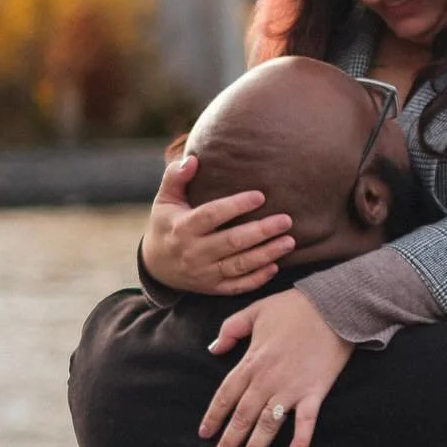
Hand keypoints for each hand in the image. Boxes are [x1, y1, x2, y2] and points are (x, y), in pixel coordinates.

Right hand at [143, 154, 295, 294]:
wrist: (157, 265)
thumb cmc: (167, 224)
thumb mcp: (165, 200)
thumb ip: (176, 177)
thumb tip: (193, 159)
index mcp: (182, 228)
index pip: (211, 215)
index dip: (235, 206)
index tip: (260, 196)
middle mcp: (194, 252)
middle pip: (231, 242)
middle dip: (261, 231)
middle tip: (286, 220)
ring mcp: (204, 273)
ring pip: (239, 265)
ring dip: (266, 254)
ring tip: (290, 241)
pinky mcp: (213, 288)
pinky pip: (237, 286)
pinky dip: (257, 279)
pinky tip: (275, 267)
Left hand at [201, 288, 352, 446]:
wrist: (333, 306)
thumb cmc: (294, 307)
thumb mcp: (255, 310)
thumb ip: (230, 329)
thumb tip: (213, 349)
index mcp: (252, 361)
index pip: (225, 395)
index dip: (214, 417)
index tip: (205, 435)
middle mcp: (267, 380)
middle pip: (242, 417)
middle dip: (228, 443)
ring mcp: (291, 388)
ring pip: (267, 425)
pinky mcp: (315, 392)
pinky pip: (306, 422)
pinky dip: (300, 441)